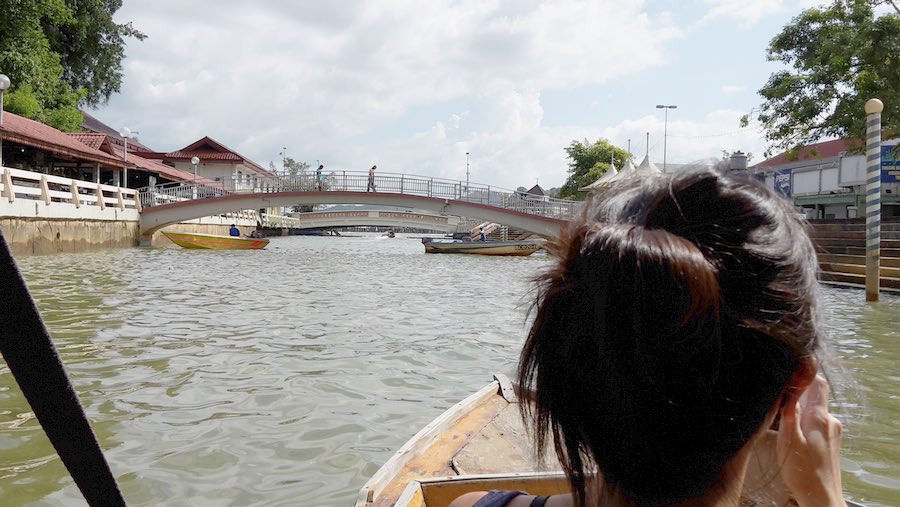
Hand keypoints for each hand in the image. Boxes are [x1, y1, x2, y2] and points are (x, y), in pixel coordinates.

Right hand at [776, 375, 845, 506]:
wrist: (821, 497)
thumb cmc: (803, 472)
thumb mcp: (788, 440)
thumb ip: (789, 413)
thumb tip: (788, 391)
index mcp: (820, 417)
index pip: (818, 383)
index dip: (805, 375)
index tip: (789, 376)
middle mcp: (831, 422)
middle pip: (815, 397)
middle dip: (797, 397)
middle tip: (778, 405)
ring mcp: (833, 432)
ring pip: (815, 412)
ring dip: (800, 414)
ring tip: (783, 426)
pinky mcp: (831, 442)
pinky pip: (817, 425)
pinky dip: (805, 426)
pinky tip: (794, 438)